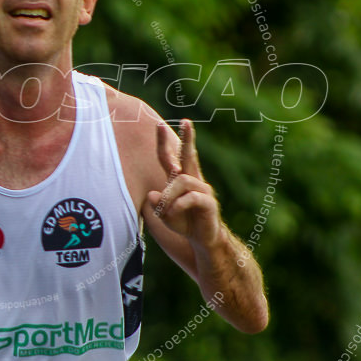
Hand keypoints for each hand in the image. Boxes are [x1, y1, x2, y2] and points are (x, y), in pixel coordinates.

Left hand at [145, 119, 222, 248]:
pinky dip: (178, 205)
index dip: (164, 143)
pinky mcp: (208, 202)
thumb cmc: (183, 222)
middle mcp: (192, 180)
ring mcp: (202, 189)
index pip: (170, 158)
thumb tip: (152, 195)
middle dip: (188, 137)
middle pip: (189, 155)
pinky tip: (174, 213)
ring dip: (169, 196)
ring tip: (167, 211)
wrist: (202, 240)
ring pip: (181, 180)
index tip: (159, 125)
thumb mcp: (163, 214)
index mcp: (179, 179)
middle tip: (186, 121)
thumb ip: (157, 204)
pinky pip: (190, 197)